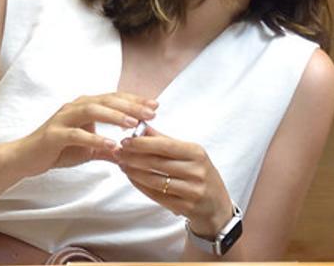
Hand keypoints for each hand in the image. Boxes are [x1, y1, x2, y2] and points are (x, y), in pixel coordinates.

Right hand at [8, 92, 157, 176]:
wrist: (25, 158)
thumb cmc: (58, 150)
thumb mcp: (89, 150)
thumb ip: (109, 150)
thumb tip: (132, 155)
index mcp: (85, 106)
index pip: (115, 98)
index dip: (135, 100)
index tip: (156, 106)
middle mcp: (75, 107)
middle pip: (107, 100)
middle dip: (131, 105)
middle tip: (150, 112)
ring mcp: (63, 119)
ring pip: (91, 110)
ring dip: (113, 116)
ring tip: (132, 123)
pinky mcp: (53, 135)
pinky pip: (76, 134)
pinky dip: (94, 138)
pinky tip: (110, 144)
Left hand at [116, 124, 234, 237]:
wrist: (216, 205)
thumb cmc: (199, 174)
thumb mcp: (189, 154)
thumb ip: (165, 140)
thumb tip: (142, 126)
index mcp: (197, 153)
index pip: (166, 146)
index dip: (143, 143)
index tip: (125, 140)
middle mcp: (196, 171)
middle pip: (157, 163)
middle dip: (133, 157)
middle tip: (117, 152)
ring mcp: (191, 190)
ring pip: (154, 180)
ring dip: (134, 172)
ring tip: (121, 164)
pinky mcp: (184, 207)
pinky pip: (156, 195)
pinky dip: (140, 186)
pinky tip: (131, 178)